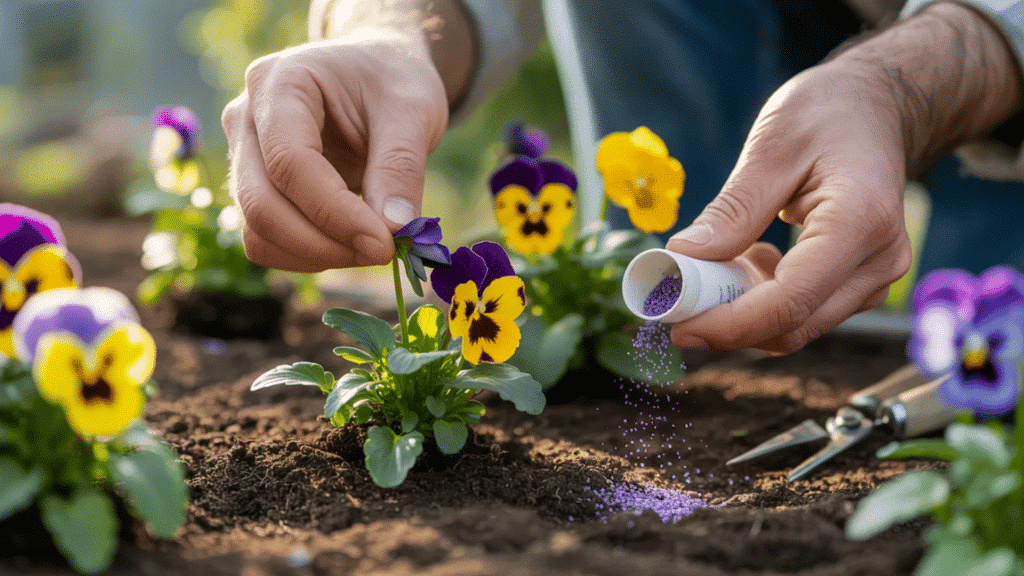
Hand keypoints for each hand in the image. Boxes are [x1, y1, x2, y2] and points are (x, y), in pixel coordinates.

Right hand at [221, 36, 447, 271]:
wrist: (379, 73)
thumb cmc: (393, 80)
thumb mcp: (413, 110)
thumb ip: (401, 166)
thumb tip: (394, 229)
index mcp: (279, 82)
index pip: (290, 162)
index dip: (335, 212)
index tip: (385, 243)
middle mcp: (246, 118)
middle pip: (261, 203)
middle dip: (323, 243)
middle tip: (384, 253)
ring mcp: (243, 156)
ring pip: (257, 232)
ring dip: (316, 255)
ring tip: (374, 247)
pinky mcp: (255, 189)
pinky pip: (267, 241)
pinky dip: (309, 256)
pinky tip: (352, 244)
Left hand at [666, 2, 1021, 353]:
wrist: (878, 108)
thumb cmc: (827, 113)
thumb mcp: (770, 147)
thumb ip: (732, 211)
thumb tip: (683, 260)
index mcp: (859, 223)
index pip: (789, 302)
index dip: (728, 324)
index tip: (676, 325)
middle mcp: (879, 262)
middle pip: (792, 325)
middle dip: (727, 322)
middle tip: (674, 297)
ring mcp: (876, 278)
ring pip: (796, 325)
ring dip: (744, 307)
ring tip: (721, 257)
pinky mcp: (862, 284)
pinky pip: (804, 311)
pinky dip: (763, 299)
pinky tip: (751, 256)